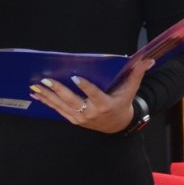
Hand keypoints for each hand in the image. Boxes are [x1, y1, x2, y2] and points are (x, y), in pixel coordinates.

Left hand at [30, 60, 152, 132]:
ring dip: (47, 96)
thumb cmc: (122, 103)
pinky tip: (37, 96)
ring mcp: (81, 118)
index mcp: (105, 103)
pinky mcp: (74, 120)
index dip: (85, 86)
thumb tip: (148, 60)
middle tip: (46, 80)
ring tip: (35, 87)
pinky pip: (58, 111)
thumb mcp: (130, 90)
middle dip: (58, 90)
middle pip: (72, 100)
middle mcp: (91, 112)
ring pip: (62, 106)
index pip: (94, 94)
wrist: (118, 125)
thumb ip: (137, 74)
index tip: (75, 77)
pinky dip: (47, 103)